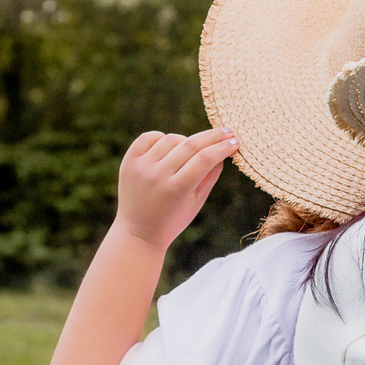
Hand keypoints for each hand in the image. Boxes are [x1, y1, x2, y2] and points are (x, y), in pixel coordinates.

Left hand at [116, 128, 238, 251]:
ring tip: (194, 149)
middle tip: (227, 131)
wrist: (139, 232)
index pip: (205, 159)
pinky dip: (162, 137)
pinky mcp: (129, 162)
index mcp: (177, 189)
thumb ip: (211, 175)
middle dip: (213, 136)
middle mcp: (157, 176)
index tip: (235, 142)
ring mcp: (141, 167)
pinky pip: (148, 137)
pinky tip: (171, 145)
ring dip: (187, 140)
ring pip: (171, 139)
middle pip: (190, 145)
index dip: (223, 147)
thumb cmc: (174, 219)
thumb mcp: (197, 202)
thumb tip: (223, 151)